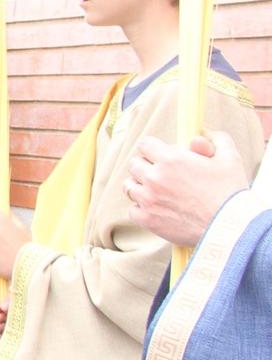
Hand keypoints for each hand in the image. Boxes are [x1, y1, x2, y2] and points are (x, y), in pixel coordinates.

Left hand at [128, 131, 252, 247]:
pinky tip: (156, 208)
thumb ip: (215, 140)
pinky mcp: (147, 219)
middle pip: (134, 164)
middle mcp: (154, 177)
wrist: (229, 226)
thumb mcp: (229, 158)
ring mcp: (148, 199)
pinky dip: (141, 209)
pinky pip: (132, 209)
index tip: (161, 155)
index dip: (153, 148)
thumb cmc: (230, 192)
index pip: (145, 145)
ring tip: (157, 191)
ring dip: (140, 186)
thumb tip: (202, 133)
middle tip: (161, 174)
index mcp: (171, 159)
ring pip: (129, 186)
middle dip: (146, 166)